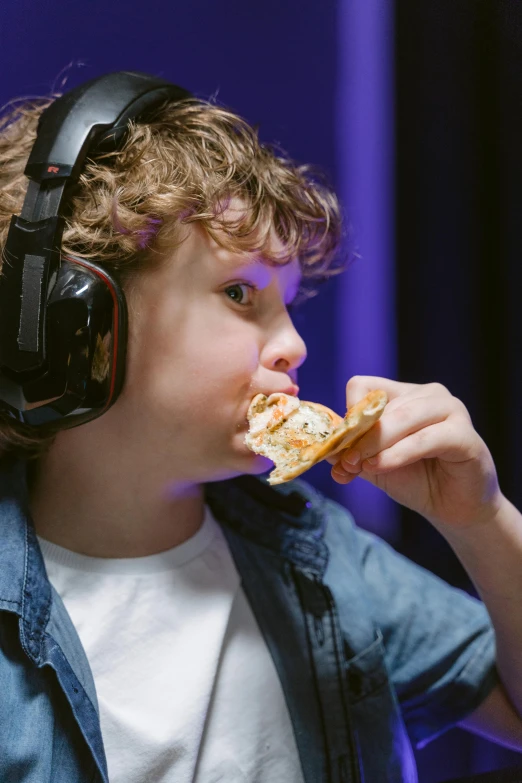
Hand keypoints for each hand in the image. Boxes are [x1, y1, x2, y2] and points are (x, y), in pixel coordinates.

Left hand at [328, 376, 503, 531]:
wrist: (454, 508)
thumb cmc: (416, 480)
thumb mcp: (373, 463)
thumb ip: (349, 452)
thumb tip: (321, 447)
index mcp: (403, 394)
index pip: (363, 387)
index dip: (347, 416)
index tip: (339, 445)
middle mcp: (428, 394)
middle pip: (380, 404)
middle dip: (357, 436)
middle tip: (345, 463)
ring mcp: (450, 410)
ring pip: (401, 417)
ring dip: (375, 444)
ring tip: (361, 466)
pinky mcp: (465, 435)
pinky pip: (425, 439)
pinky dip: (398, 454)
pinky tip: (382, 467)